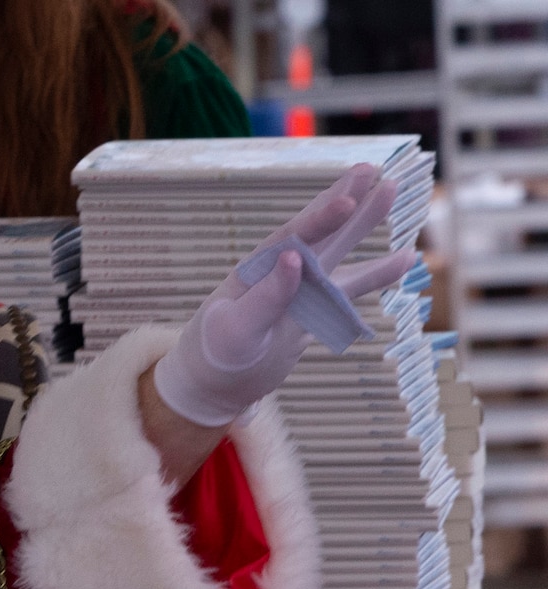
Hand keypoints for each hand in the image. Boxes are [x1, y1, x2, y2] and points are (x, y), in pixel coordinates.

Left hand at [152, 164, 416, 427]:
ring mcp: (300, 291)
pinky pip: (350, 289)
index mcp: (258, 270)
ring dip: (363, 225)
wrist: (216, 386)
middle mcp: (281, 272)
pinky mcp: (313, 312)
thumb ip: (265, 297)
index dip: (320, 218)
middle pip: (319, 230)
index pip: (292, 237)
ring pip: (339, 251)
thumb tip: (293, 259)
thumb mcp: (236, 329)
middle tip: (371, 169)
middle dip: (344, 199)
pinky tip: (406, 258)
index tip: (346, 199)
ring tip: (391, 191)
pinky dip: (377, 275)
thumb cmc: (215, 355)